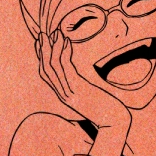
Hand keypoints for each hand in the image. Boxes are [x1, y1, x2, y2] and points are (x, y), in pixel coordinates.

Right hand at [37, 31, 131, 155]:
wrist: (115, 122)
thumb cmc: (105, 110)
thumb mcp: (89, 96)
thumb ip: (80, 87)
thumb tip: (77, 76)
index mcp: (64, 96)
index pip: (46, 75)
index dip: (41, 57)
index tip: (41, 42)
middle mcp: (63, 95)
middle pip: (46, 70)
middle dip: (43, 51)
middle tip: (42, 34)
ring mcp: (69, 93)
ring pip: (54, 68)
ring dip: (53, 48)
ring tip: (55, 33)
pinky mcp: (78, 91)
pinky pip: (67, 69)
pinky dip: (65, 53)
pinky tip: (67, 42)